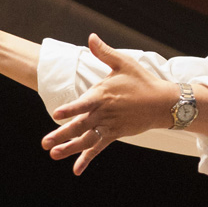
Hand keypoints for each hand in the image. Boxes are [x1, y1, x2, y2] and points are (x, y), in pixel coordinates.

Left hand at [41, 34, 175, 173]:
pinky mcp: (115, 134)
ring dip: (69, 148)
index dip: (70, 109)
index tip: (56, 114)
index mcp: (103, 95)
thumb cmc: (141, 81)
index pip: (84, 103)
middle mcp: (104, 113)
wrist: (162, 103)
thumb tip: (91, 36)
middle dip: (61, 135)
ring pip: (86, 139)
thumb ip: (104, 53)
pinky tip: (76, 169)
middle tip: (45, 143)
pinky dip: (87, 158)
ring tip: (53, 154)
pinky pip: (98, 148)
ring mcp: (109, 125)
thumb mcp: (123, 63)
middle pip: (80, 125)